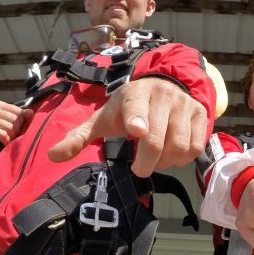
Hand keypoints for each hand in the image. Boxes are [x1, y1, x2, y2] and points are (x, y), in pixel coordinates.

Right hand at [0, 101, 34, 157]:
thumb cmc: (3, 134)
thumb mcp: (15, 124)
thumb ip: (23, 116)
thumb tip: (31, 112)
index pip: (19, 111)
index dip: (22, 122)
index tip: (18, 129)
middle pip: (15, 119)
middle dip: (17, 130)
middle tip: (13, 136)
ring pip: (9, 127)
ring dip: (12, 136)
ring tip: (9, 140)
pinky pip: (2, 134)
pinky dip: (6, 141)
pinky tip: (5, 143)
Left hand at [48, 77, 207, 177]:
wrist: (163, 86)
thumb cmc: (128, 108)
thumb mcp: (103, 118)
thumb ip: (80, 137)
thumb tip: (53, 156)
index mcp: (134, 94)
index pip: (135, 107)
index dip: (137, 119)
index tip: (136, 130)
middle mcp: (162, 95)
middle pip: (156, 139)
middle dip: (146, 162)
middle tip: (139, 169)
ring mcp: (184, 104)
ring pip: (179, 146)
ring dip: (166, 162)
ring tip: (156, 158)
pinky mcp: (200, 114)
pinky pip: (195, 147)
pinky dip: (183, 159)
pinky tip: (172, 154)